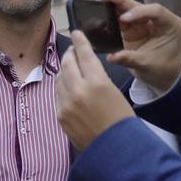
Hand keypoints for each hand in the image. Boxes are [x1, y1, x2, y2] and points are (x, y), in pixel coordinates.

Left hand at [56, 31, 137, 151]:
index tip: (76, 33)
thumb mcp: (115, 93)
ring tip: (71, 68)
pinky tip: (68, 88)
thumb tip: (85, 69)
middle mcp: (78, 91)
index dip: (80, 42)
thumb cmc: (122, 120)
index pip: (84, 55)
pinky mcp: (60, 115)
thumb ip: (97, 79)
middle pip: (68, 63)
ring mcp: (66, 103)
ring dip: (65, 71)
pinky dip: (63, 88)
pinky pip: (58, 95)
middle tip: (73, 50)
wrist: (115, 148)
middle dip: (70, 54)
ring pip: (60, 78)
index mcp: (97, 83)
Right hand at [95, 0, 180, 92]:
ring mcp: (144, 23)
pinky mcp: (133, 28)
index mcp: (169, 25)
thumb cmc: (161, 69)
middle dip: (122, 1)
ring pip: (129, 9)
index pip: (155, 11)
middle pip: (140, 6)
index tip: (124, 19)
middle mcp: (157, 20)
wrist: (162, 76)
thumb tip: (112, 57)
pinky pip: (121, 19)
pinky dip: (111, 16)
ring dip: (114, 5)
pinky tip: (101, 12)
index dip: (139, 12)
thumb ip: (129, 59)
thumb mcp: (147, 65)